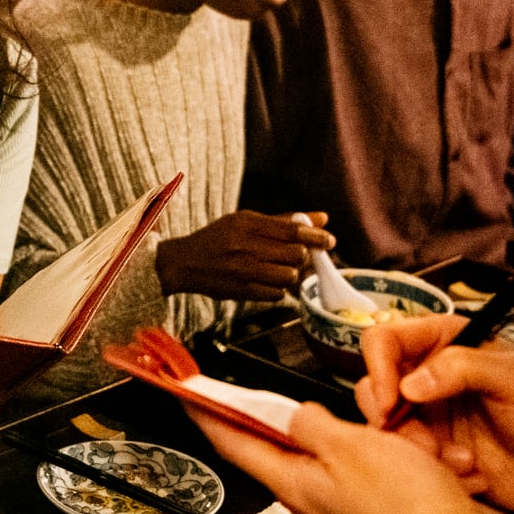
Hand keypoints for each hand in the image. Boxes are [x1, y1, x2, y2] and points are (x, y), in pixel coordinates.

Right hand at [154, 210, 334, 300]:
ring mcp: (245, 271)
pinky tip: (268, 281)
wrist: (184, 263)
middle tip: (297, 255)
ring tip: (281, 268)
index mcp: (248, 223)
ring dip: (291, 273)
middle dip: (302, 255)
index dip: (316, 236)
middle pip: (296, 254)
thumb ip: (284, 221)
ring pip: (290, 276)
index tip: (329, 240)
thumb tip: (322, 219)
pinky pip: (278, 294)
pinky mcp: (243, 292)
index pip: (293, 230)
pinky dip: (279, 289)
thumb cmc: (218, 238)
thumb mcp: (246, 221)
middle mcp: (247, 246)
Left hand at [187, 397, 495, 513]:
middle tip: (240, 397)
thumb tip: (291, 415)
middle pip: (268, 454)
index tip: (184, 393)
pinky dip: (351, 455)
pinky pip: (348, 478)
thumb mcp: (350, 445)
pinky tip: (371, 445)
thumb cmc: (409, 510)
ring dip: (312, 437)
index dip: (206, 413)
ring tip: (315, 415)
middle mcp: (309, 505)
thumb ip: (312, 425)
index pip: (232, 443)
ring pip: (312, 465)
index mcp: (293, 485)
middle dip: (255, 423)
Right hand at [354, 315, 513, 513]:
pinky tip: (470, 473)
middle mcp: (428, 378)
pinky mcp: (432, 453)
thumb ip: (463, 367)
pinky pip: (407, 462)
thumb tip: (412, 382)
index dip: (380, 367)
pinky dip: (434, 471)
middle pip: (374, 387)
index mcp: (445, 343)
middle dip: (394, 420)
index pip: (387, 340)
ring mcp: (427, 418)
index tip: (393, 399)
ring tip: (459, 459)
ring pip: (386, 430)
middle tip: (423, 441)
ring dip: (416, 449)